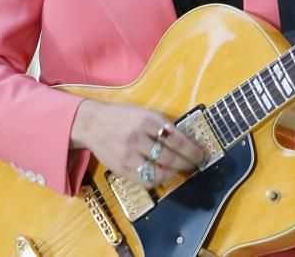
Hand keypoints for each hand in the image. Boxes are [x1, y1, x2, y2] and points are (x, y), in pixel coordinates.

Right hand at [69, 100, 206, 188]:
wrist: (93, 123)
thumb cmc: (123, 117)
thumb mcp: (144, 113)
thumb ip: (162, 126)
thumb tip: (187, 142)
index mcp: (147, 120)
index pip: (176, 139)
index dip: (192, 150)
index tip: (201, 155)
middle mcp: (138, 137)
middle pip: (169, 157)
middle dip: (186, 163)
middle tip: (194, 165)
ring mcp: (128, 155)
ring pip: (158, 172)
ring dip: (173, 173)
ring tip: (179, 170)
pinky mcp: (121, 169)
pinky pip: (145, 180)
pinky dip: (158, 180)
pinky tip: (162, 176)